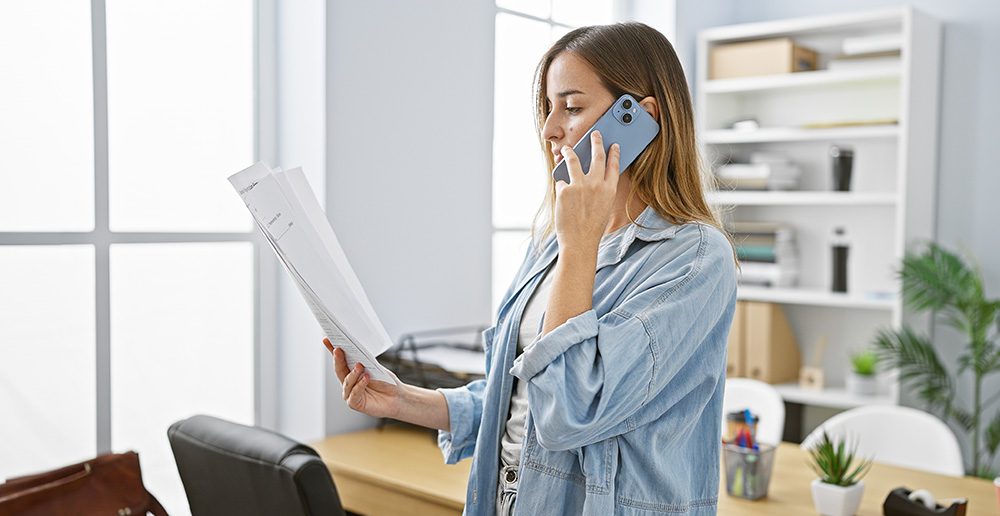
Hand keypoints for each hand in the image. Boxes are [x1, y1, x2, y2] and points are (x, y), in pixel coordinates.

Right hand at [324, 338, 402, 417]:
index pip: (340, 359)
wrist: (397, 397)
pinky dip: (360, 385)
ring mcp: (350, 393)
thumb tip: (355, 349)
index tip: (327, 339)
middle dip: (338, 359)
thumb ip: (364, 361)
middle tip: (338, 349)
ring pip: (346, 382)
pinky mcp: (355, 403)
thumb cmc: (386, 382)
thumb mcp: (376, 367)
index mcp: (351, 371)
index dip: (332, 349)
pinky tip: (366, 378)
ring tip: (360, 365)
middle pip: (339, 370)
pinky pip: (354, 394)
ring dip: (353, 373)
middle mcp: (349, 382)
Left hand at [554, 130, 619, 249]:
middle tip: (595, 134)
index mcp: (609, 190)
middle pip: (596, 156)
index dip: (614, 154)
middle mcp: (596, 184)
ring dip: (569, 152)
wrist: (579, 242)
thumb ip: (600, 191)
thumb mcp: (604, 208)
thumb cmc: (592, 229)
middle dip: (596, 142)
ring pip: (573, 161)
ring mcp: (579, 186)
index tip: (613, 146)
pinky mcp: (564, 190)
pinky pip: (561, 183)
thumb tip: (591, 177)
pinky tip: (562, 198)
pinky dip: (561, 188)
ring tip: (566, 149)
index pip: (613, 166)